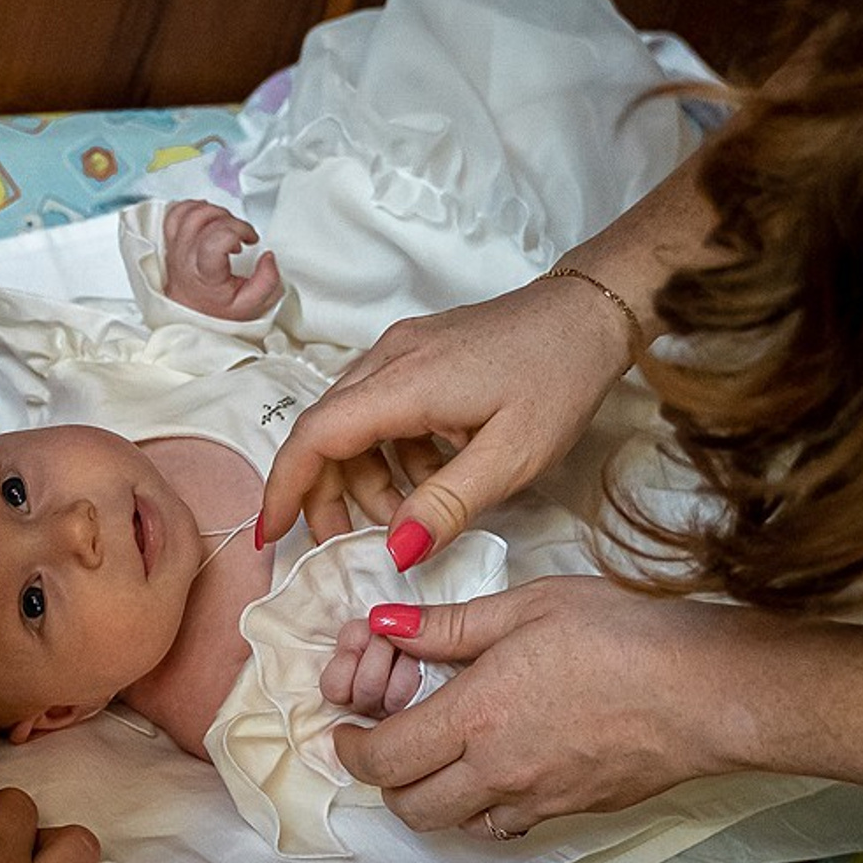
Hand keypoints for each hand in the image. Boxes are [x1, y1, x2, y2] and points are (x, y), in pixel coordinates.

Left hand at [161, 199, 282, 320]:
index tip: (249, 239)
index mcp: (205, 273)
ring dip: (214, 211)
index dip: (239, 230)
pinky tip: (207, 216)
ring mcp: (176, 247)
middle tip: (241, 234)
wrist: (191, 314)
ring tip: (226, 226)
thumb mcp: (250, 304)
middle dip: (231, 221)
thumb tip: (268, 257)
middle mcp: (186, 257)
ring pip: (191, 212)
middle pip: (205, 219)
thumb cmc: (216, 310)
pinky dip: (193, 207)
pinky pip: (175, 212)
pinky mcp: (171, 241)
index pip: (217, 237)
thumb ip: (267, 281)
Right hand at [258, 275, 632, 553]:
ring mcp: (402, 349)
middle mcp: (388, 358)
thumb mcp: (514, 456)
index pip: (315, 435)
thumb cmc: (559, 378)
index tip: (272, 537)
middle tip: (354, 544)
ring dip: (367, 476)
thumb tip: (395, 551)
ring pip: (353, 422)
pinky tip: (434, 475)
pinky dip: (392, 452)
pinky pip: (381, 408)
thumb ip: (448, 504)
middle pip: (325, 431)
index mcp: (403, 381)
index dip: (286, 488)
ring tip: (413, 515)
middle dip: (328, 494)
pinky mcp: (418, 352)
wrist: (589, 312)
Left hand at [331, 578, 744, 838]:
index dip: (351, 749)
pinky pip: (506, 825)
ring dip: (433, 797)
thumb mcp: (527, 606)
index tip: (346, 730)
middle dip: (385, 781)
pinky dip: (484, 807)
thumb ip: (449, 626)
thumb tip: (387, 625)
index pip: (386, 758)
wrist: (706, 691)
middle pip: (411, 808)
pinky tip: (498, 767)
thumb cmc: (623, 635)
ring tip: (442, 752)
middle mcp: (498, 771)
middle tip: (387, 742)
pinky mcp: (573, 811)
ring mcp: (538, 800)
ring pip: (457, 824)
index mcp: (477, 715)